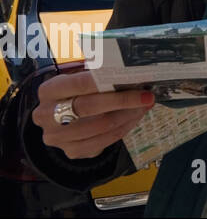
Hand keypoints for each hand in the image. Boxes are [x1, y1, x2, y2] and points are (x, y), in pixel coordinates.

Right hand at [30, 67, 153, 159]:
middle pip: (89, 107)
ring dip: (128, 116)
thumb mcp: (81, 77)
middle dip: (123, 101)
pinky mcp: (71, 151)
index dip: (108, 81)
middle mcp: (46, 115)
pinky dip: (123, 128)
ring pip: (100, 127)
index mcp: (49, 90)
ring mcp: (57, 137)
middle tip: (147, 96)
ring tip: (144, 106)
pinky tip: (133, 118)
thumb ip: (98, 72)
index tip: (135, 79)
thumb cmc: (78, 91)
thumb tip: (129, 67)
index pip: (80, 84)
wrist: (63, 117)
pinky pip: (103, 141)